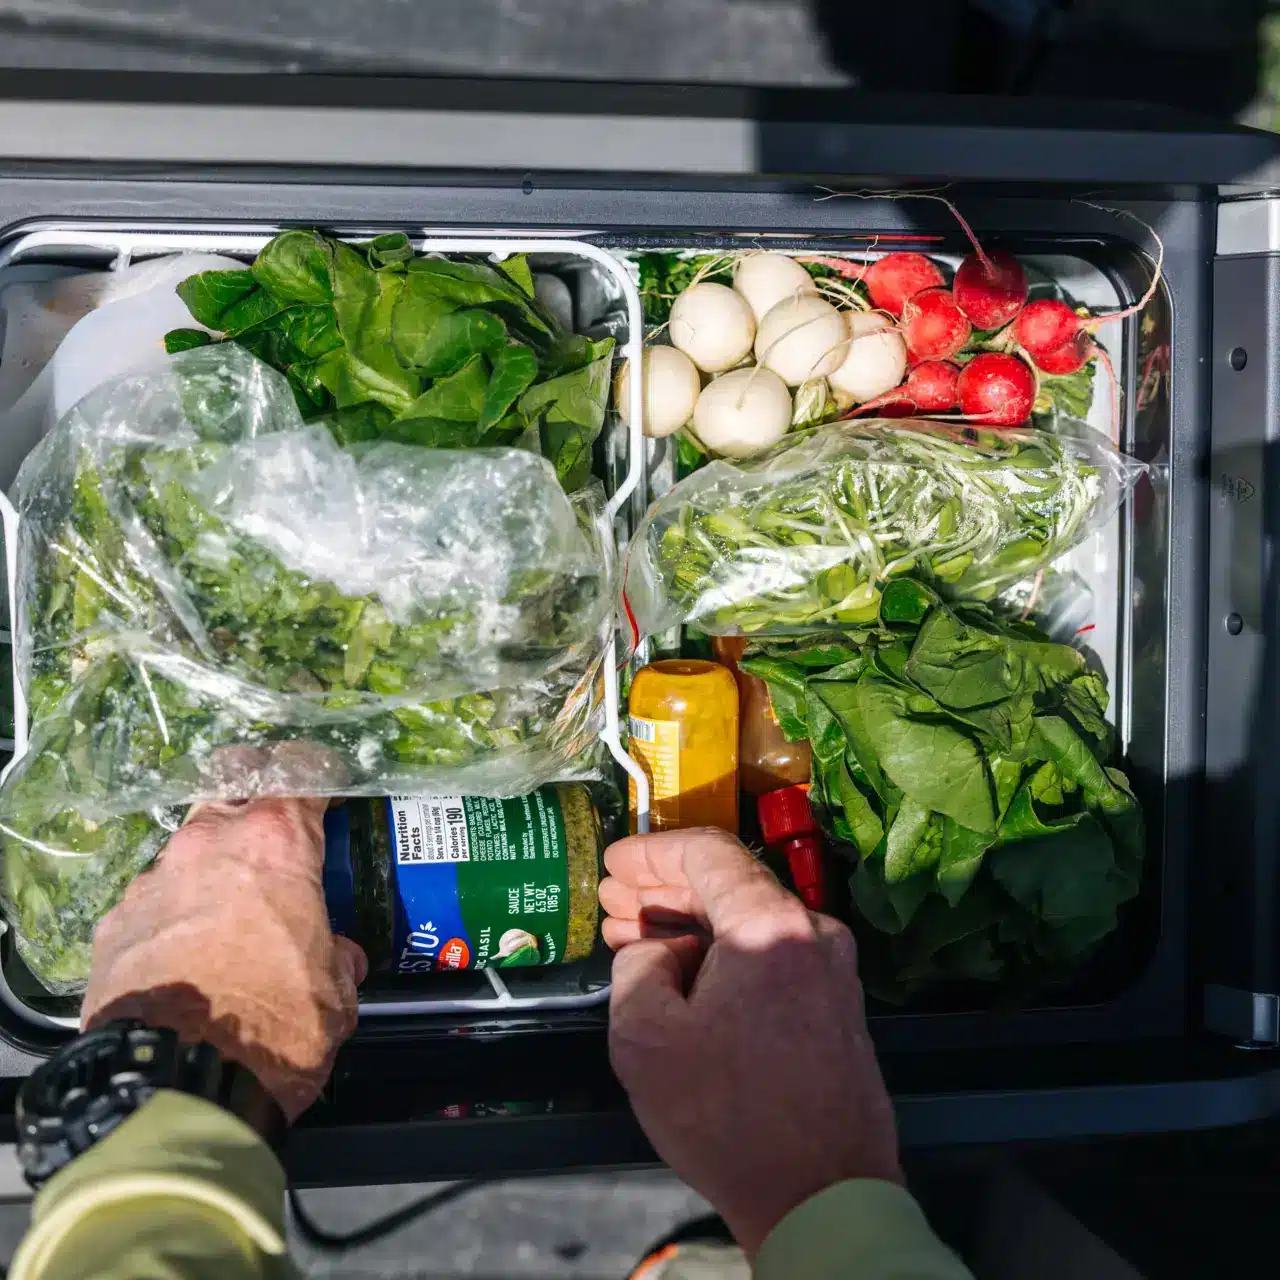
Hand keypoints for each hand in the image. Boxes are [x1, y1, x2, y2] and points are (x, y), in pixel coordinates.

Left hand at [82, 745, 366, 1121]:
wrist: (177, 1082)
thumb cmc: (276, 1026)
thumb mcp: (336, 994)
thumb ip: (337, 957)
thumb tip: (337, 954)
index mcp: (277, 843)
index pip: (302, 774)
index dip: (319, 774)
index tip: (328, 784)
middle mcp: (210, 843)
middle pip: (234, 791)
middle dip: (255, 804)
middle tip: (275, 836)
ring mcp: (154, 879)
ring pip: (188, 847)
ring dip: (211, 865)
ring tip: (228, 907)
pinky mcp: (114, 922)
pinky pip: (153, 899)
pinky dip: (173, 912)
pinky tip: (185, 950)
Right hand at [600, 827, 900, 1256]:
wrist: (822, 1198)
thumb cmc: (727, 1117)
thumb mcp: (645, 1037)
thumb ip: (638, 967)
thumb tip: (660, 950)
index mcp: (770, 925)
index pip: (708, 852)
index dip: (652, 851)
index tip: (614, 862)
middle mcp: (814, 931)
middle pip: (731, 884)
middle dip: (666, 888)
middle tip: (615, 901)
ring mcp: (833, 969)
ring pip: (751, 920)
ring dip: (693, 924)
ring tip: (636, 937)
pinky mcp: (837, 1004)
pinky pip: (772, 955)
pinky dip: (725, 953)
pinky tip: (684, 973)